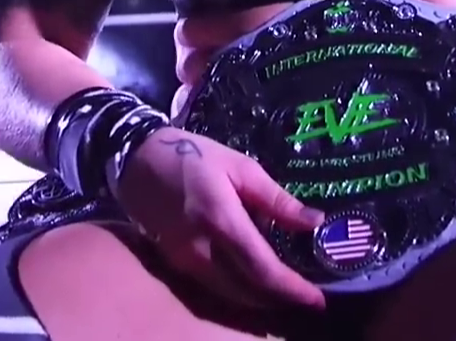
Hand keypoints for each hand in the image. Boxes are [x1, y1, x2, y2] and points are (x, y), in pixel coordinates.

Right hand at [115, 129, 325, 309]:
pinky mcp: (175, 264)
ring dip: (261, 299)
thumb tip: (315, 222)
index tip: (318, 299)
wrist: (136, 160)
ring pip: (230, 295)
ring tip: (288, 292)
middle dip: (281, 299)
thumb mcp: (241, 167)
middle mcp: (202, 250)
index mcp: (222, 220)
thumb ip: (277, 200)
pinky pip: (213, 288)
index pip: (263, 269)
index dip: (292, 289)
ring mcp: (185, 261)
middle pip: (248, 291)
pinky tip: (255, 282)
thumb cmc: (193, 156)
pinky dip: (239, 291)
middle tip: (309, 297)